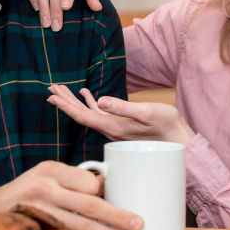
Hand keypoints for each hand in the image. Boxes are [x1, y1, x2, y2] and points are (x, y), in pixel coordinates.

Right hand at [0, 161, 142, 229]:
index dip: (107, 193)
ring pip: (80, 224)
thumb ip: (72, 181)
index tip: (121, 200)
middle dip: (116, 216)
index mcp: (50, 170)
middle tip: (137, 224)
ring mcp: (39, 210)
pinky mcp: (35, 229)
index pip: (87, 182)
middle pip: (88, 203)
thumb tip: (106, 189)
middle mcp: (45, 188)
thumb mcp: (46, 176)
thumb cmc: (25, 191)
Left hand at [47, 86, 194, 144]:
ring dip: (74, 101)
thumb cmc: (166, 126)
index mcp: (112, 126)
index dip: (65, 106)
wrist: (179, 141)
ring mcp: (115, 127)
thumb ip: (123, 108)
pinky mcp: (121, 124)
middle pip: (81, 115)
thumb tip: (101, 101)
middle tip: (50, 89)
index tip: (52, 96)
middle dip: (64, 101)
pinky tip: (85, 94)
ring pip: (88, 114)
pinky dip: (90, 102)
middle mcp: (109, 129)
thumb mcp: (146, 113)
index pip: (82, 116)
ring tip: (61, 90)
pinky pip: (100, 113)